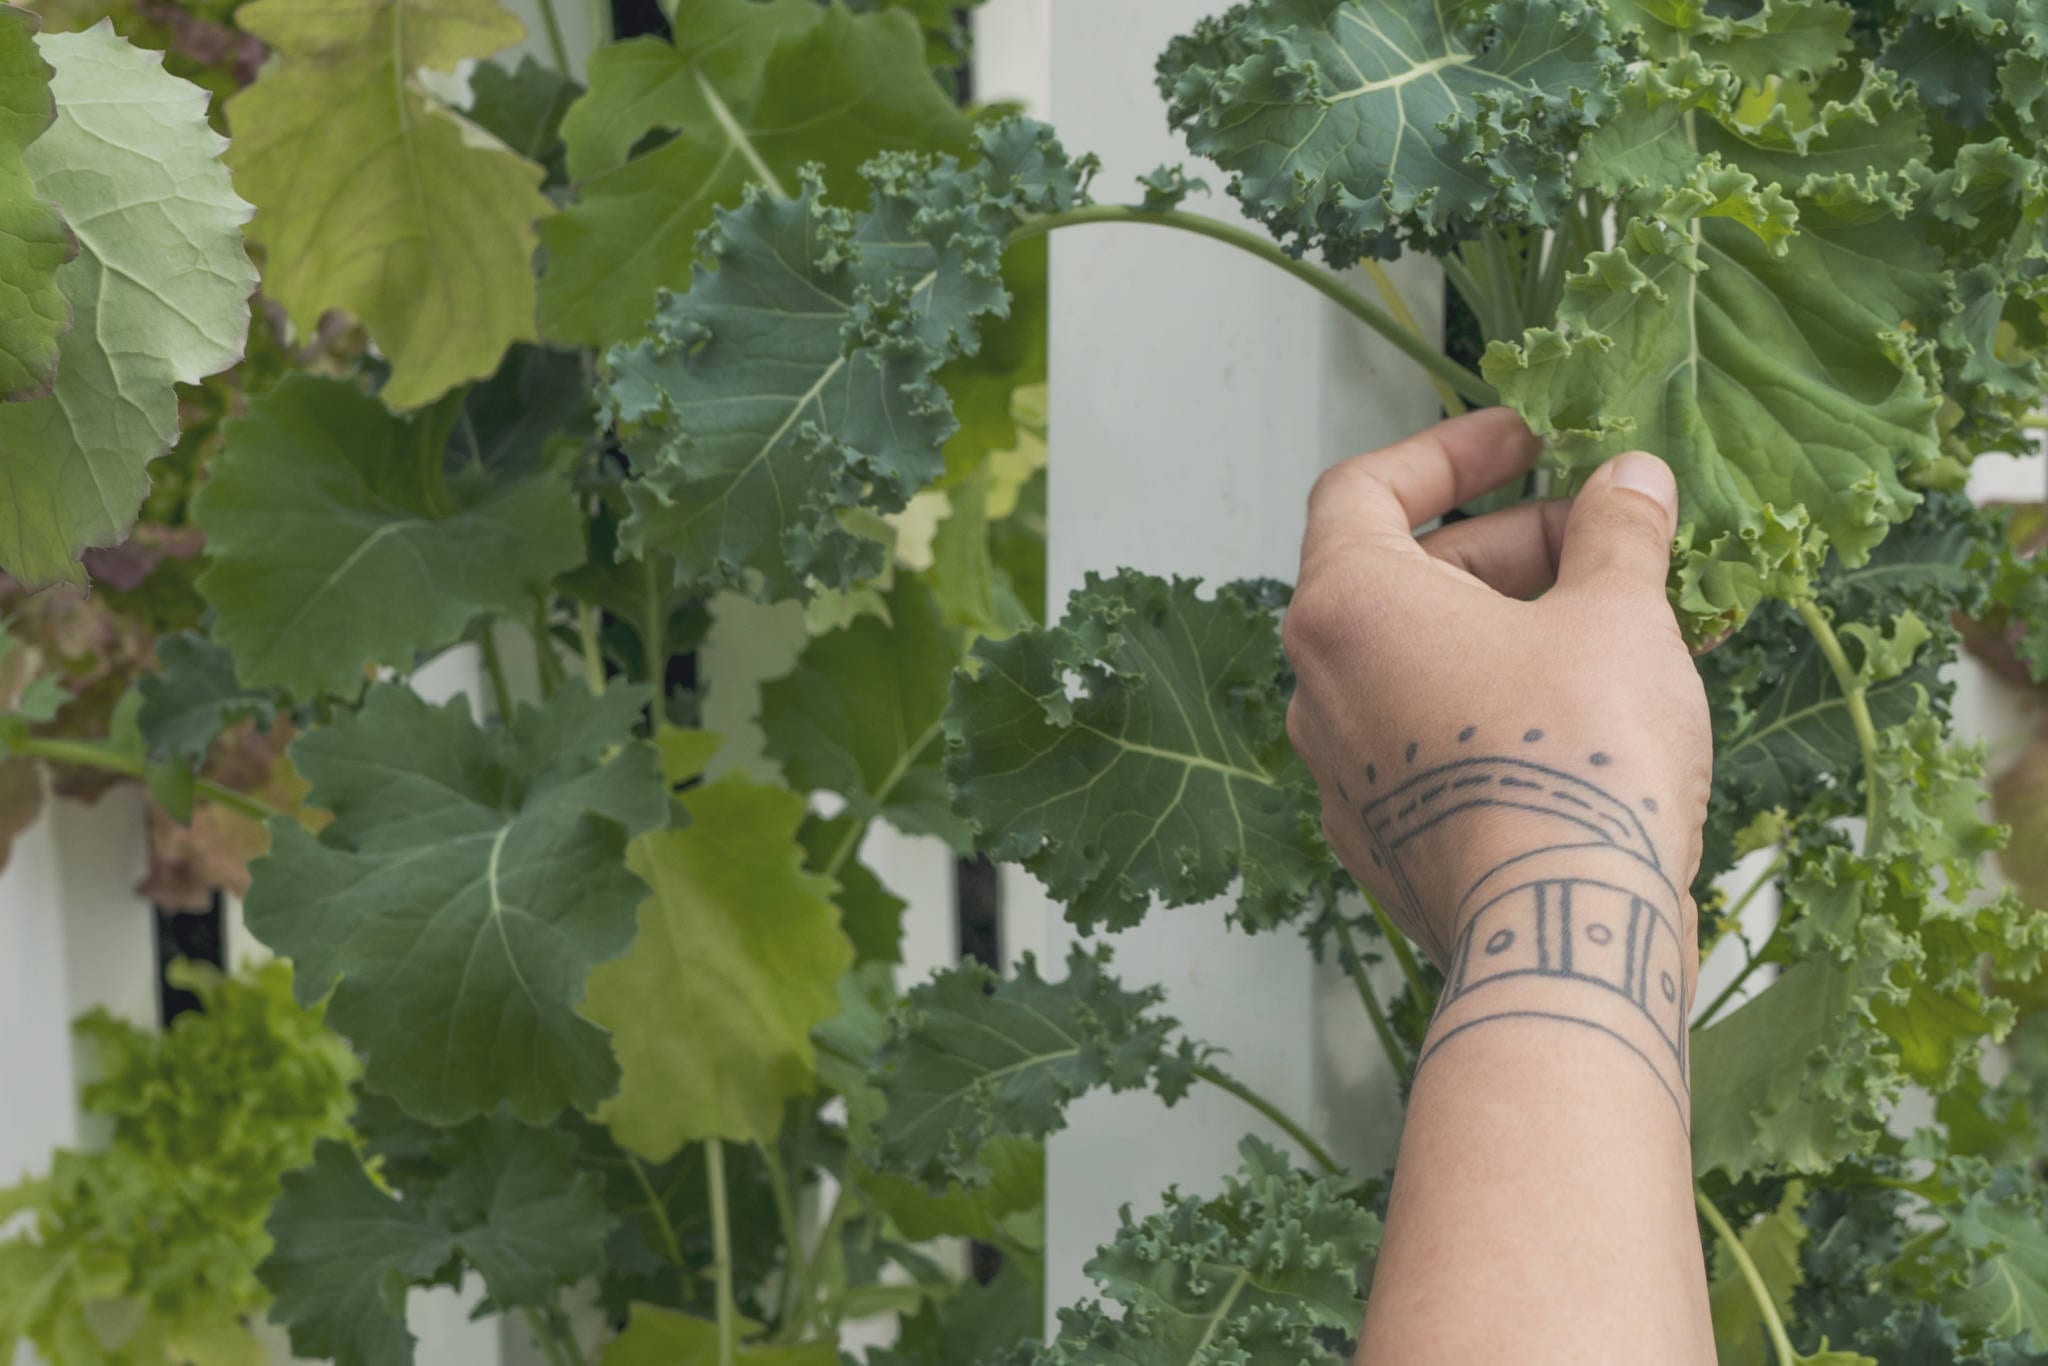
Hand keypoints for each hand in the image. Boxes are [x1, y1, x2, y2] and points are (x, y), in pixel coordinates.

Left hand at [1283, 409, 1709, 980]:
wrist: (1561, 937)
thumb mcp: (1617, 615)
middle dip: (1512, 547)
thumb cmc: (1576, 761)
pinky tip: (1594, 715)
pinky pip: (1433, 740)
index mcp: (1346, 608)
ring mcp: (1344, 771)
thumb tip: (1631, 480)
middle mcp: (1321, 687)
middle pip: (1405, 579)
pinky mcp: (1383, 838)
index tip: (1523, 441)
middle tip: (1608, 542)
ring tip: (1625, 626)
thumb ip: (1617, 532)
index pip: (1364, 489)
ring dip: (1517, 629)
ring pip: (1425, 664)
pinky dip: (1499, 706)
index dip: (1446, 452)